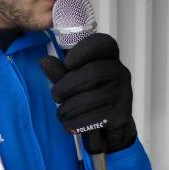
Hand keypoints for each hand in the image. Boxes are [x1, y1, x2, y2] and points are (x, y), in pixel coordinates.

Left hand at [39, 33, 136, 153]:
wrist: (110, 126)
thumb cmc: (90, 97)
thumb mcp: (74, 81)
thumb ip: (61, 71)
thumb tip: (44, 61)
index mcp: (109, 58)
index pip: (104, 43)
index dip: (85, 49)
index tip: (68, 63)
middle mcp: (121, 73)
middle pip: (93, 72)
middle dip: (67, 86)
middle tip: (55, 96)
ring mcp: (124, 94)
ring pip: (90, 98)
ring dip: (68, 109)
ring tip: (61, 114)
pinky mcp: (121, 114)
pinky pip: (92, 118)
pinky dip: (75, 123)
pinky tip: (69, 124)